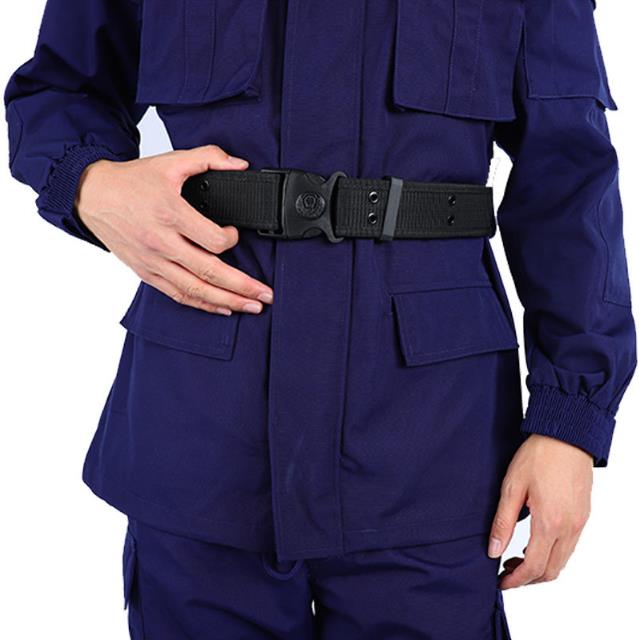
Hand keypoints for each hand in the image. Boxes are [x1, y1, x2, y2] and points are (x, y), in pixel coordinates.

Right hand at [75, 145, 272, 314]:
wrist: (92, 196)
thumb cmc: (131, 182)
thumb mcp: (171, 161)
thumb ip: (208, 158)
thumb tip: (240, 164)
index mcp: (171, 214)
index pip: (212, 240)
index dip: (231, 240)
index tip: (236, 235)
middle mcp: (162, 243)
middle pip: (209, 272)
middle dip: (243, 287)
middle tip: (266, 295)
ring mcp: (154, 262)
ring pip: (195, 290)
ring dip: (227, 302)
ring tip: (252, 307)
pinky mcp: (147, 273)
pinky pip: (178, 295)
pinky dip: (202, 305)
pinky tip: (222, 308)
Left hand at [488, 434, 592, 588]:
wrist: (567, 436)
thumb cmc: (538, 456)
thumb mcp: (512, 486)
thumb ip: (503, 521)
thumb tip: (493, 550)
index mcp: (549, 522)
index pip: (534, 567)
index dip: (516, 580)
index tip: (500, 582)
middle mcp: (569, 527)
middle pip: (551, 571)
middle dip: (528, 578)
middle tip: (505, 571)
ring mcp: (579, 523)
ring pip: (562, 561)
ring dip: (541, 567)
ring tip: (516, 558)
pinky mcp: (583, 515)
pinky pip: (570, 546)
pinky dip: (553, 554)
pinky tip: (535, 542)